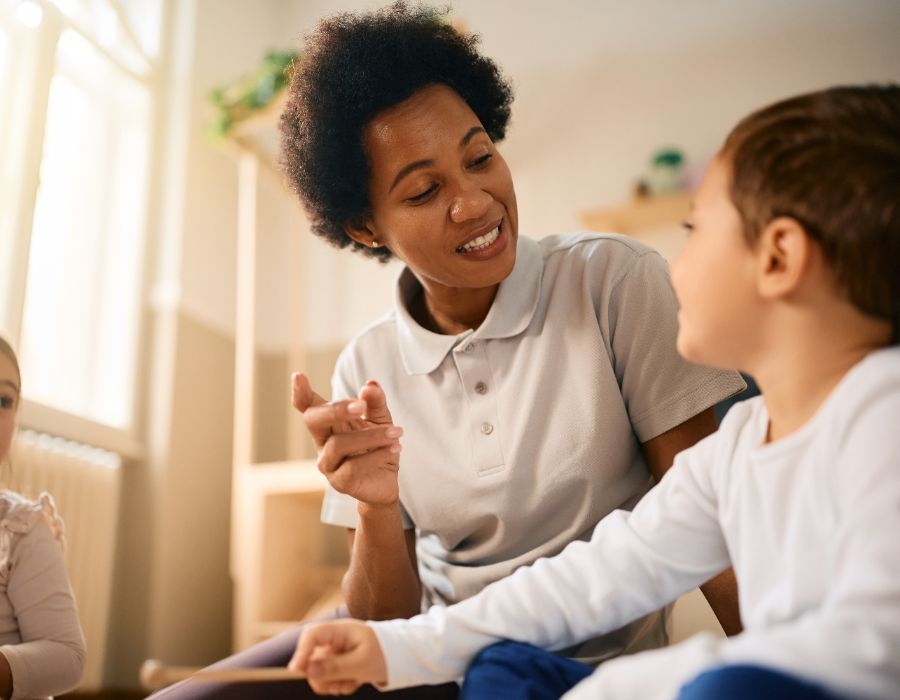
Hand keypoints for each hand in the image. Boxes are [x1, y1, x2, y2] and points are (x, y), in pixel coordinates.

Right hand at [288, 619, 387, 694]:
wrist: (399, 658)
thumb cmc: (383, 654)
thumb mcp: (361, 663)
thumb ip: (334, 667)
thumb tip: (307, 670)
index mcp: (340, 631)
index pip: (312, 635)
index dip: (301, 651)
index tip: (297, 671)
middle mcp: (334, 640)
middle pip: (311, 658)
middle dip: (323, 677)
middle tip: (339, 686)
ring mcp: (335, 652)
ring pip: (318, 672)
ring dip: (333, 683)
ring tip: (352, 682)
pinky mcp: (338, 664)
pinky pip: (329, 679)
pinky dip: (340, 684)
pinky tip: (355, 682)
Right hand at [292, 373, 402, 505]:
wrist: (386, 480)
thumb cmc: (378, 446)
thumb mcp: (381, 419)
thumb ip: (375, 402)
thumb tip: (369, 385)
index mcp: (329, 423)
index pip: (308, 406)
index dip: (301, 392)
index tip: (298, 375)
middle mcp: (323, 442)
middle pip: (313, 420)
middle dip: (335, 410)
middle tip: (360, 406)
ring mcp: (328, 463)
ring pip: (339, 444)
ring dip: (371, 436)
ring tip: (396, 432)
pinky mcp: (340, 482)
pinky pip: (353, 467)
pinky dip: (377, 455)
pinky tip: (395, 448)